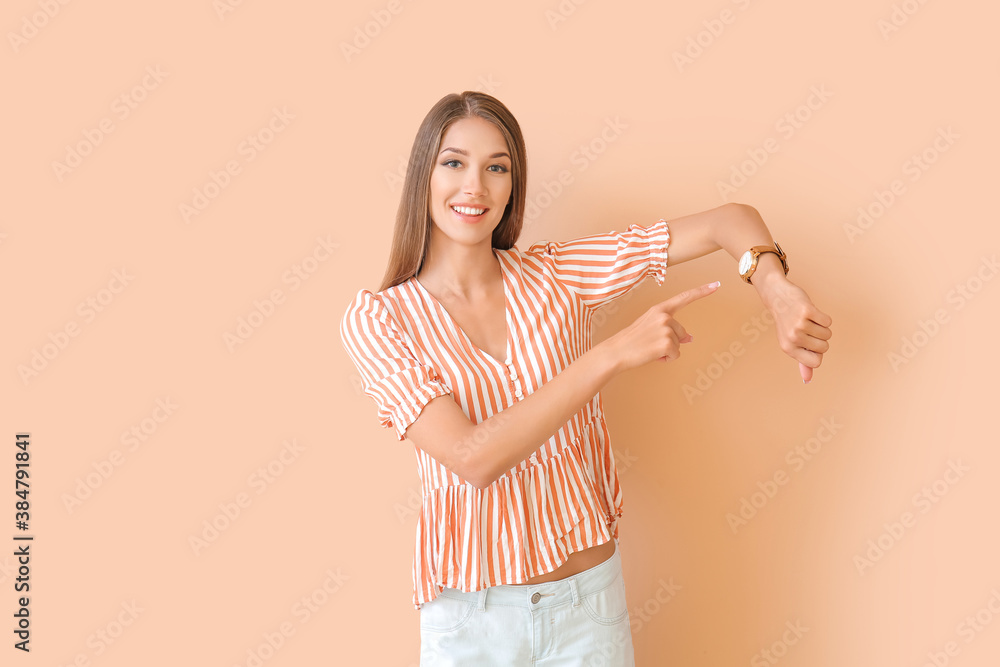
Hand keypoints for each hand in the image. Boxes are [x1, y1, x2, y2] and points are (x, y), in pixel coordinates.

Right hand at [603, 281, 720, 372]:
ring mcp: (665, 329)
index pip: (684, 298)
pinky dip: (666, 358)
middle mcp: (664, 316)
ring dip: (667, 351)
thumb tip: (690, 338)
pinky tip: (652, 355)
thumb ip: (670, 329)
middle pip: (682, 332)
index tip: (717, 285)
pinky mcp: (666, 343)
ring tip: (649, 348)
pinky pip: (676, 355)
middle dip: (671, 341)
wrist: (616, 351)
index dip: (702, 292)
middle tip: (650, 343)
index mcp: (659, 309)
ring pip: (679, 345)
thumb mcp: (651, 330)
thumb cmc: (632, 340)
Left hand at [757, 276, 832, 382]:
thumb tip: (807, 379)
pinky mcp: (807, 311)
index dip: (818, 353)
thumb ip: (802, 360)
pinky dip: (823, 317)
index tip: (809, 343)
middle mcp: (792, 338)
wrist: (777, 297)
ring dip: (822, 326)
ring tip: (808, 320)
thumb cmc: (787, 322)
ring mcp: (799, 324)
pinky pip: (827, 321)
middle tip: (806, 328)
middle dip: (820, 338)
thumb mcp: (791, 343)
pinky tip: (810, 312)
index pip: (816, 362)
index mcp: (788, 348)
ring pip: (827, 334)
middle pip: (824, 347)